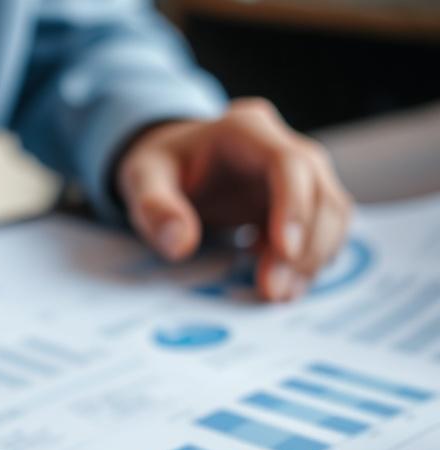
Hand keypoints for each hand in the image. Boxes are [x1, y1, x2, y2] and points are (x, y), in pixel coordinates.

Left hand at [116, 98, 352, 301]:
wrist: (172, 165)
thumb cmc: (160, 168)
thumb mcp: (142, 180)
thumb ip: (155, 208)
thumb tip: (180, 244)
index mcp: (246, 130)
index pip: (290, 163)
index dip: (295, 208)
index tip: (284, 253)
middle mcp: (281, 146)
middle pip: (320, 192)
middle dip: (306, 246)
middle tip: (274, 291)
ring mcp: (298, 174)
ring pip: (332, 213)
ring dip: (314, 257)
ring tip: (278, 293)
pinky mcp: (300, 201)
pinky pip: (323, 229)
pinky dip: (310, 260)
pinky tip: (283, 284)